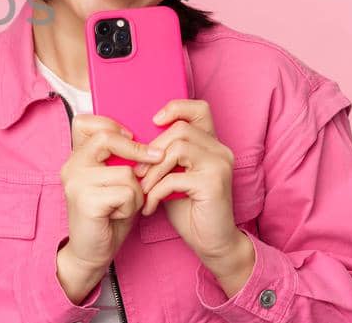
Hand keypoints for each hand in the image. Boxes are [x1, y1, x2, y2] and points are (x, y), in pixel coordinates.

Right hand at [58, 114, 165, 274]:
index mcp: (76, 157)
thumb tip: (152, 143)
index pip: (86, 122)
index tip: (132, 137)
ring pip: (126, 173)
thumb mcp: (116, 180)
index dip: (112, 125)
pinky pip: (126, 193)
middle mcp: (71, 166)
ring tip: (125, 205)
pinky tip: (119, 215)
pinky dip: (132, 206)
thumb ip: (124, 160)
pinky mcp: (86, 201)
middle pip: (107, 139)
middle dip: (137, 149)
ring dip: (137, 192)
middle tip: (157, 158)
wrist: (92, 252)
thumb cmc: (108, 215)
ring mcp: (76, 183)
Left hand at [132, 99, 252, 283]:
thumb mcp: (170, 175)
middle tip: (138, 173)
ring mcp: (220, 165)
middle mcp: (220, 150)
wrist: (210, 242)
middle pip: (180, 129)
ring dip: (153, 170)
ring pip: (178, 148)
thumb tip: (131, 140)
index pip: (199, 109)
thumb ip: (161, 156)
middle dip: (152, 150)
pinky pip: (175, 178)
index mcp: (210, 144)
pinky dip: (157, 192)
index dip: (175, 107)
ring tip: (143, 189)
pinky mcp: (214, 183)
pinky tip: (151, 206)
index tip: (153, 121)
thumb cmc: (188, 208)